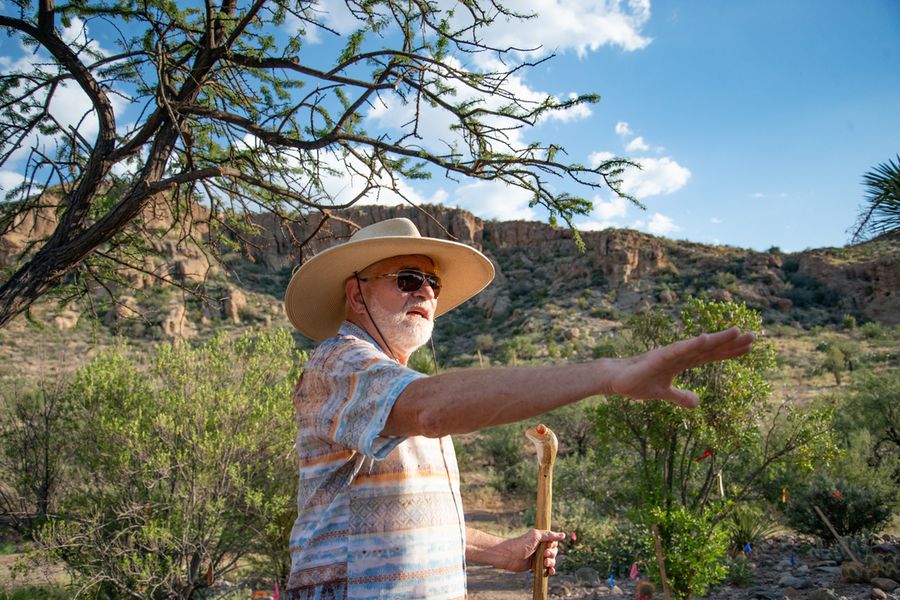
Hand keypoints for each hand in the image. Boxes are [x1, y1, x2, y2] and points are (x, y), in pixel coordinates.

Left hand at [497, 529, 565, 574]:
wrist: (509, 556)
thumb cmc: (521, 544)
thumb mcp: (536, 536)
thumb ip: (549, 535)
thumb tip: (563, 535)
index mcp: (541, 539)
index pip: (553, 542)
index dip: (553, 546)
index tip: (548, 547)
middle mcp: (540, 548)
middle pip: (554, 552)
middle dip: (552, 555)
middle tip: (545, 555)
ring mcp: (538, 558)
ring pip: (551, 561)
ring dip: (551, 563)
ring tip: (545, 563)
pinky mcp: (536, 566)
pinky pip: (546, 569)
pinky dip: (550, 571)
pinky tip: (550, 572)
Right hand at [607, 327, 754, 407]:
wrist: (615, 380)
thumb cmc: (637, 383)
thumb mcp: (664, 394)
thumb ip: (681, 397)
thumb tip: (698, 402)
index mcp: (682, 362)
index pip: (710, 356)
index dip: (729, 352)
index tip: (748, 348)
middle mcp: (679, 354)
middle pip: (710, 348)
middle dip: (731, 343)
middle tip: (754, 337)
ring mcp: (670, 354)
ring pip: (698, 345)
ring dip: (718, 339)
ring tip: (737, 331)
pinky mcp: (659, 357)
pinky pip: (678, 350)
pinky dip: (692, 343)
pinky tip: (706, 338)